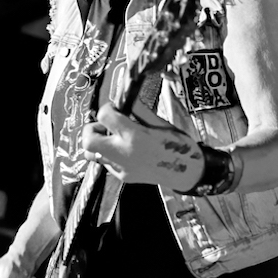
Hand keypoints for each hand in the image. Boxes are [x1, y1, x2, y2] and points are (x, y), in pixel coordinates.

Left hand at [82, 101, 203, 190]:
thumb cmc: (179, 148)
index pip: (105, 116)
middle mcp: (124, 153)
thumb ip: (140, 111)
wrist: (188, 173)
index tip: (115, 108)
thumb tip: (127, 100)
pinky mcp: (123, 177)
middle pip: (89, 140)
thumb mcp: (162, 123)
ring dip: (98, 142)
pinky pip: (105, 163)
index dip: (108, 108)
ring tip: (112, 137)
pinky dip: (109, 153)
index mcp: (135, 136)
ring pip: (92, 154)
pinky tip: (122, 149)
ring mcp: (122, 168)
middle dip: (92, 128)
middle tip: (105, 124)